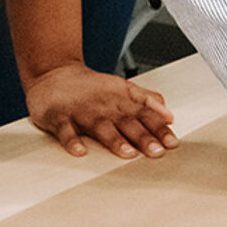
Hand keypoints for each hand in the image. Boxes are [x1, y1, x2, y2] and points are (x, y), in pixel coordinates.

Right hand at [24, 62, 176, 159]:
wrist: (53, 73)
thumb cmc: (91, 88)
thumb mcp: (122, 88)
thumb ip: (146, 100)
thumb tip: (168, 114)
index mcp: (121, 99)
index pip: (145, 114)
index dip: (159, 128)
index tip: (172, 142)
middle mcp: (105, 106)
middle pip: (127, 122)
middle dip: (143, 137)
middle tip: (157, 151)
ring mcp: (82, 111)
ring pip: (101, 127)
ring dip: (115, 140)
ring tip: (127, 153)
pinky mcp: (59, 117)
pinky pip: (66, 131)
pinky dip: (72, 140)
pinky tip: (80, 151)